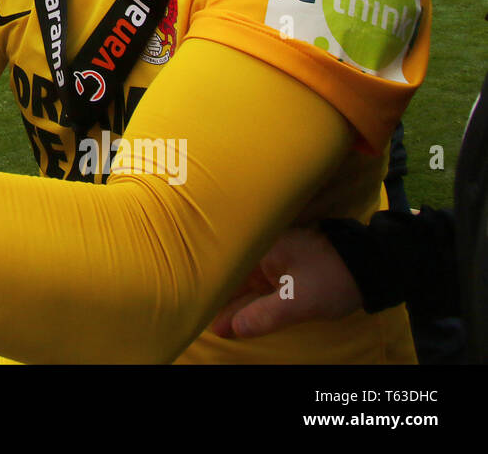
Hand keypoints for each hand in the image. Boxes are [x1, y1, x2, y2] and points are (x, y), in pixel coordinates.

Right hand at [209, 227, 362, 338]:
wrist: (374, 268)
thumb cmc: (333, 279)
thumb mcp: (298, 302)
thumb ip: (264, 315)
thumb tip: (233, 328)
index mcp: (263, 248)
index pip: (229, 269)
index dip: (214, 292)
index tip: (202, 311)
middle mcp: (267, 251)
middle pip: (238, 278)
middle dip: (225, 302)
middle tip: (210, 326)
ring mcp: (280, 261)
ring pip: (252, 286)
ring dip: (240, 306)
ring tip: (223, 327)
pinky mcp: (292, 270)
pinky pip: (266, 288)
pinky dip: (256, 303)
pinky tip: (247, 317)